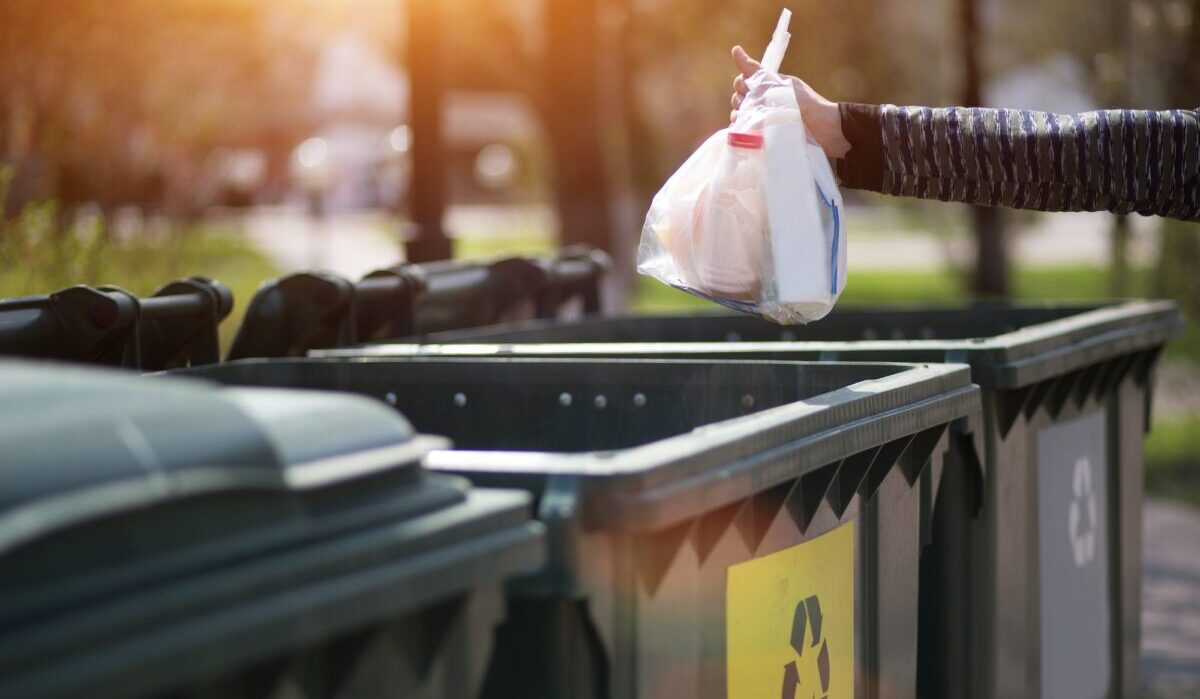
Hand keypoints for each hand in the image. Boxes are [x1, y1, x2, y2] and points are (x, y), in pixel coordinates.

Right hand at [730, 45, 851, 158]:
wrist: (823, 129)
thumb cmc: (805, 103)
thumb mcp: (780, 84)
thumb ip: (757, 71)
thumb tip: (735, 49)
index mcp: (767, 87)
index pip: (742, 81)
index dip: (741, 84)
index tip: (749, 88)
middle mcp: (762, 102)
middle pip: (738, 98)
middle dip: (740, 101)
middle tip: (754, 105)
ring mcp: (762, 120)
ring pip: (738, 115)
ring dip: (739, 117)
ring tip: (752, 121)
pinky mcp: (763, 137)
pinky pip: (744, 132)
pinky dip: (741, 131)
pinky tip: (745, 132)